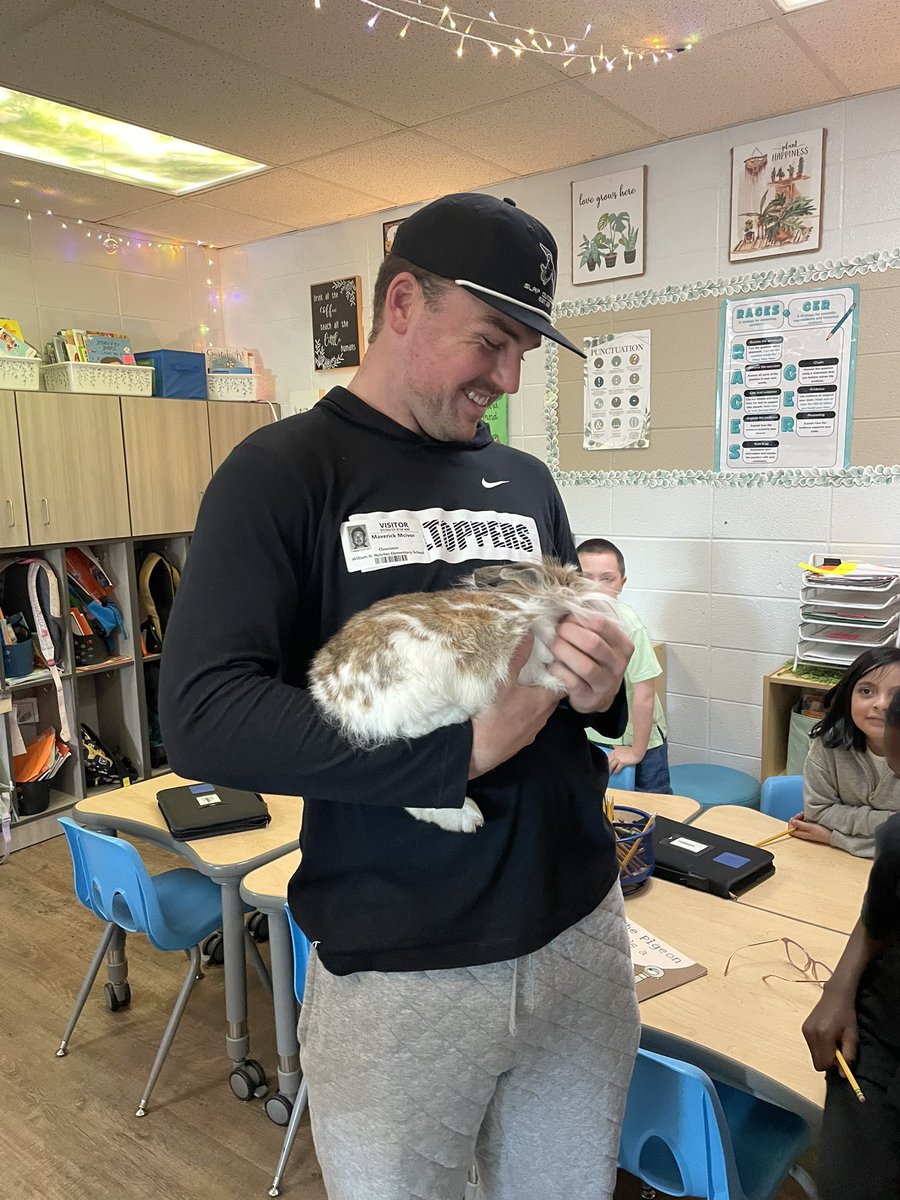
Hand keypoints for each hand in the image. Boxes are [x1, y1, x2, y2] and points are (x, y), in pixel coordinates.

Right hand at [469, 636, 558, 778]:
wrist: (474, 753)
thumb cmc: (491, 717)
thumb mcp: (503, 681)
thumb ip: (518, 657)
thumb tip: (530, 633)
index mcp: (543, 701)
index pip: (562, 683)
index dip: (558, 670)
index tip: (550, 658)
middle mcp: (541, 718)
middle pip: (549, 696)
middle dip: (543, 682)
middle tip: (533, 667)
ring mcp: (530, 732)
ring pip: (536, 710)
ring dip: (530, 698)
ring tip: (518, 684)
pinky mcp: (517, 742)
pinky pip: (524, 722)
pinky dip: (520, 712)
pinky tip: (506, 707)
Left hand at [546, 614, 631, 714]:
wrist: (598, 695)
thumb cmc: (596, 661)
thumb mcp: (602, 640)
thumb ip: (591, 622)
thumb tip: (571, 597)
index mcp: (623, 644)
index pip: (602, 624)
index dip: (579, 617)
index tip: (565, 616)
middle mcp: (618, 664)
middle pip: (592, 643)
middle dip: (569, 633)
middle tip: (556, 629)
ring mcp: (606, 683)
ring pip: (584, 665)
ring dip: (563, 652)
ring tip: (551, 644)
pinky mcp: (591, 698)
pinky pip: (573, 682)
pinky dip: (559, 671)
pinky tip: (550, 664)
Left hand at [608, 745, 642, 772]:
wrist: (637, 751)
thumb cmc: (632, 749)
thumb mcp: (623, 746)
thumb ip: (617, 747)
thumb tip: (613, 746)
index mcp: (615, 750)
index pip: (607, 757)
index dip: (606, 761)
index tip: (605, 764)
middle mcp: (615, 754)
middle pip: (608, 762)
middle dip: (606, 766)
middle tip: (605, 770)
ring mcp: (618, 758)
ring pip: (611, 766)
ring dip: (610, 770)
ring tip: (609, 774)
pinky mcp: (622, 762)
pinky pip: (617, 768)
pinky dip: (616, 771)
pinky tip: (615, 773)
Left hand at [788, 817, 831, 844]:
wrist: (833, 835)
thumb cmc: (822, 832)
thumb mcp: (810, 827)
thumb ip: (800, 825)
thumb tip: (792, 822)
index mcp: (802, 834)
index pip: (790, 830)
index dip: (791, 823)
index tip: (794, 818)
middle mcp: (803, 833)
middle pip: (795, 825)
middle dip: (796, 818)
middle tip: (801, 814)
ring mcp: (808, 831)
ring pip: (800, 823)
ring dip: (801, 818)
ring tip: (805, 814)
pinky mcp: (812, 828)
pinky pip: (805, 823)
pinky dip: (805, 818)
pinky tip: (809, 815)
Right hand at [802, 985, 858, 1071]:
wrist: (835, 995)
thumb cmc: (846, 1015)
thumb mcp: (852, 1036)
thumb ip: (848, 1056)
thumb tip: (843, 1074)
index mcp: (823, 1035)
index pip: (823, 1064)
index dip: (833, 1065)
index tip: (841, 1057)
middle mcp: (811, 1033)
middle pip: (817, 1062)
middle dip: (828, 1060)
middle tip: (838, 1049)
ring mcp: (805, 1031)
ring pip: (814, 1055)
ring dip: (824, 1053)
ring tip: (833, 1040)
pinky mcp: (803, 1029)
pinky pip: (811, 1047)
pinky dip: (819, 1046)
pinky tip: (826, 1035)